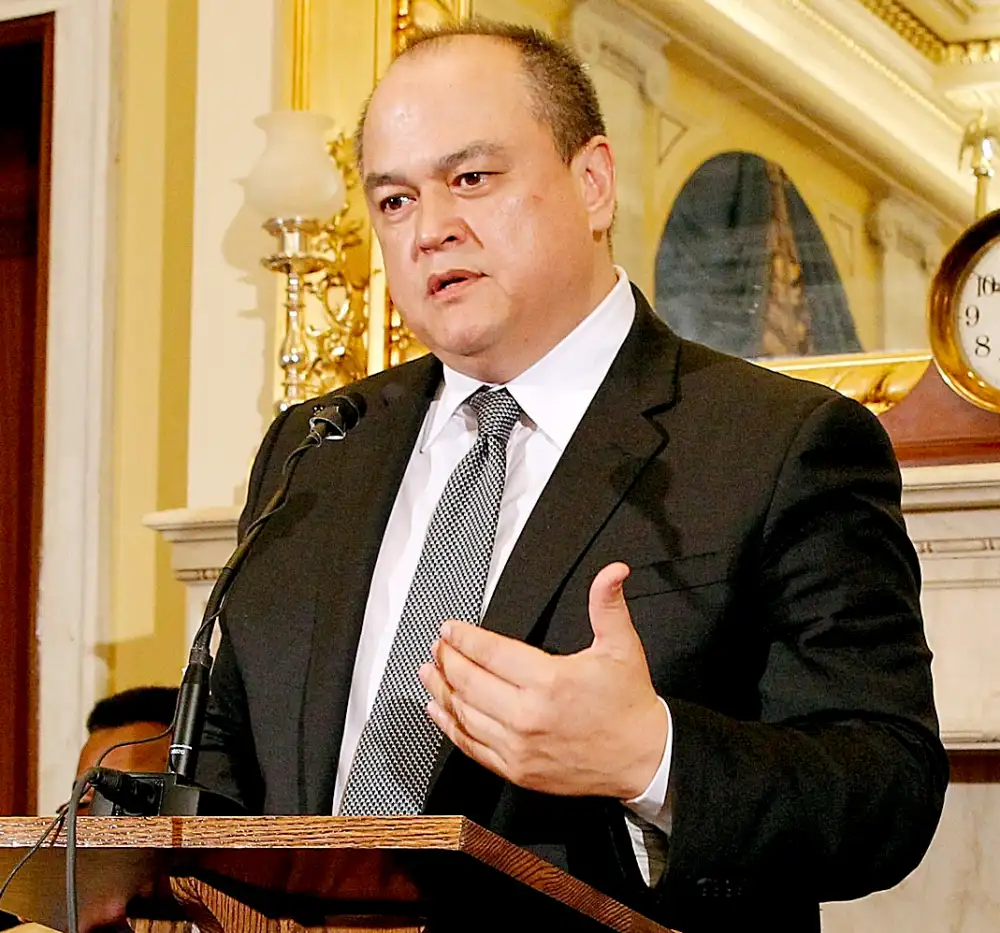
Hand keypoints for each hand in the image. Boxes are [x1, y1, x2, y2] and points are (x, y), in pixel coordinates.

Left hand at [419, 562, 667, 799]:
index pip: (490, 653)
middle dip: (447, 660)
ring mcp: (520, 747)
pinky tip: (439, 711)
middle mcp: (529, 716)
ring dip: (441, 691)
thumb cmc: (629, 704)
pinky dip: (450, 727)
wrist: (643, 758)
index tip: (450, 629)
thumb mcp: (622, 646)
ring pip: (464, 714)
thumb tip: (613, 572)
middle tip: (437, 646)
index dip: (464, 637)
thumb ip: (607, 605)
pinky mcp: (518, 770)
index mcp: (550, 681)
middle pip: (469, 682)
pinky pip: (473, 747)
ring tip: (429, 672)